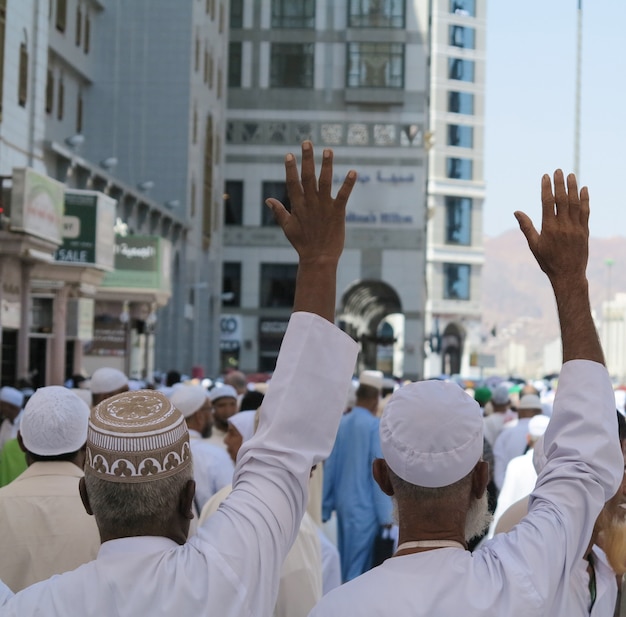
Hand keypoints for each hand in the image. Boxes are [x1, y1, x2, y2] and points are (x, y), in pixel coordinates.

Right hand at [265, 141, 356, 266]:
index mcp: (298, 206)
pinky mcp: (338, 213)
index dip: (290, 168)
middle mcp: (310, 203)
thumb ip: (279, 211)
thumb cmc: (303, 244)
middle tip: (307, 142)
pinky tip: (353, 172)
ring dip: (327, 165)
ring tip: (328, 150)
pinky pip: (343, 195)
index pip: (292, 183)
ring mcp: (324, 207)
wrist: (318, 258)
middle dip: (307, 159)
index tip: (289, 154)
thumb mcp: (287, 227)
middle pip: (307, 177)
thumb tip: (268, 200)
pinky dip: (348, 184)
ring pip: (325, 181)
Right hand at [514, 170, 588, 284]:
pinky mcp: (584, 231)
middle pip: (562, 199)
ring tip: (571, 175)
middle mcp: (564, 225)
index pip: (548, 202)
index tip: (545, 177)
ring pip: (575, 203)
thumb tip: (517, 212)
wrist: (568, 274)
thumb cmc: (547, 261)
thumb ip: (526, 227)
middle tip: (558, 170)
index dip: (547, 188)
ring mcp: (576, 227)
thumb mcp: (534, 245)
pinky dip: (585, 199)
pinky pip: (586, 211)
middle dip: (560, 183)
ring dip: (573, 187)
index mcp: (549, 228)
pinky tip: (584, 189)